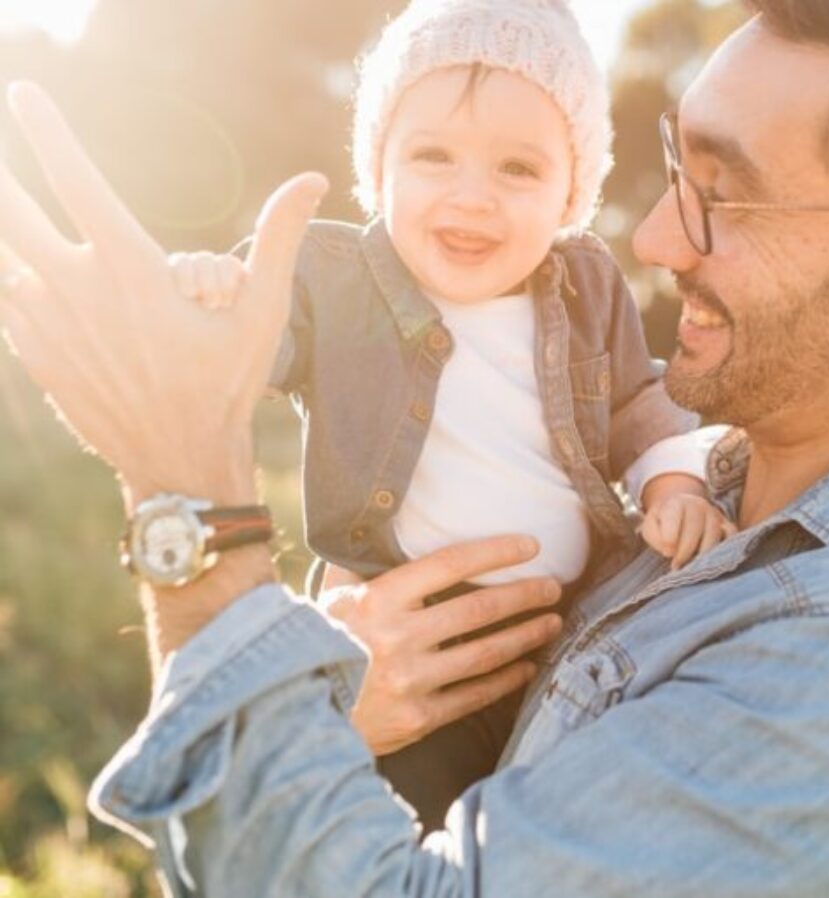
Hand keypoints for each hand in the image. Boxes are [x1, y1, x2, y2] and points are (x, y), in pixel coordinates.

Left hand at [0, 82, 326, 507]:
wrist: (178, 461)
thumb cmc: (227, 384)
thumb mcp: (263, 313)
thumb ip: (281, 239)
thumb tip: (312, 179)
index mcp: (131, 271)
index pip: (75, 180)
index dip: (46, 131)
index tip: (23, 95)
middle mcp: (77, 291)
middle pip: (9, 211)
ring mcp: (47, 324)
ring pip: (2, 254)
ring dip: (4, 226)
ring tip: (6, 201)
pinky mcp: (34, 352)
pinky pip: (4, 297)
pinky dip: (7, 274)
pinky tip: (16, 267)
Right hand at [321, 535, 562, 754]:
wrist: (294, 719)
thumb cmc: (314, 648)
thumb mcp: (327, 600)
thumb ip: (354, 567)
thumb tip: (372, 527)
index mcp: (377, 600)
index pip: (450, 564)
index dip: (495, 552)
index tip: (530, 545)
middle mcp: (397, 638)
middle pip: (478, 609)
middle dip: (524, 595)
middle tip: (553, 586)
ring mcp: (410, 681)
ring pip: (485, 653)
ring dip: (525, 636)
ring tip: (551, 622)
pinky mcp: (417, 718)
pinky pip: (474, 696)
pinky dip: (506, 680)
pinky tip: (527, 667)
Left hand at [641, 492, 736, 570]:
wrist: (681, 511)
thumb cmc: (663, 523)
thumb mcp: (650, 526)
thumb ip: (654, 536)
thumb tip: (670, 551)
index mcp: (676, 502)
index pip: (674, 515)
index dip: (670, 535)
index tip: (666, 553)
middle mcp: (698, 505)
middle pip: (695, 526)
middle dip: (685, 549)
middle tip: (676, 566)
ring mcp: (715, 514)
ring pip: (714, 532)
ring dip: (703, 553)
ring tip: (691, 567)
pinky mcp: (727, 525)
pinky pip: (732, 535)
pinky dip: (725, 548)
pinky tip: (712, 562)